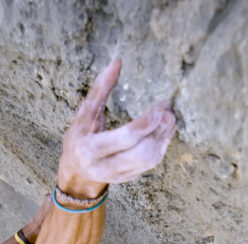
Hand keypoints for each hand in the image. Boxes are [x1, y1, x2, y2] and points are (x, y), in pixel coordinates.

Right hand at [56, 59, 176, 197]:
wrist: (77, 172)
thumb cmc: (80, 137)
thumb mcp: (84, 114)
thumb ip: (100, 89)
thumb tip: (118, 61)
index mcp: (90, 149)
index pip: (124, 138)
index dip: (145, 123)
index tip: (160, 107)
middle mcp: (104, 167)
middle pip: (141, 153)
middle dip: (158, 132)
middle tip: (168, 111)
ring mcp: (119, 176)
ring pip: (150, 160)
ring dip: (163, 138)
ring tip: (170, 118)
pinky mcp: (130, 178)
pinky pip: (151, 164)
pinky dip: (161, 145)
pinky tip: (165, 130)